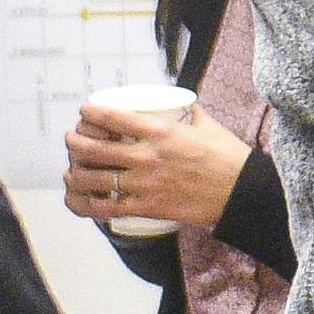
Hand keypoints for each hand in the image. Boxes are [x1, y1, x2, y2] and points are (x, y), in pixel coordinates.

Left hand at [58, 105, 251, 230]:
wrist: (241, 193)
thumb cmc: (228, 158)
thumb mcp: (207, 124)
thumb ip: (189, 112)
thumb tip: (182, 104)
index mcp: (160, 131)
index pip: (112, 116)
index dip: (91, 112)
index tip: (85, 111)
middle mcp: (147, 156)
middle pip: (94, 148)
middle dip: (75, 142)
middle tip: (72, 140)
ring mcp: (145, 184)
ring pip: (94, 179)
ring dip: (76, 173)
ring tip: (72, 170)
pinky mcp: (147, 208)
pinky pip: (107, 208)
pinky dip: (89, 204)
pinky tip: (82, 199)